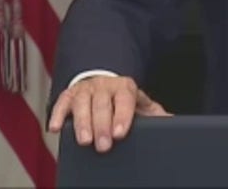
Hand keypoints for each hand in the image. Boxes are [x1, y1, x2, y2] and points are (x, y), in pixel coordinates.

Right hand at [46, 75, 170, 151]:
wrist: (104, 81)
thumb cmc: (123, 99)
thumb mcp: (141, 104)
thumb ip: (155, 113)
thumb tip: (172, 122)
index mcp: (124, 87)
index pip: (124, 100)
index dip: (122, 116)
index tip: (120, 133)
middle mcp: (104, 85)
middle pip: (102, 104)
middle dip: (102, 125)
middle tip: (103, 145)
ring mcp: (85, 89)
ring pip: (82, 103)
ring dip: (82, 123)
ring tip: (84, 141)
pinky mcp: (69, 94)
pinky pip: (61, 103)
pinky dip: (57, 115)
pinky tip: (56, 128)